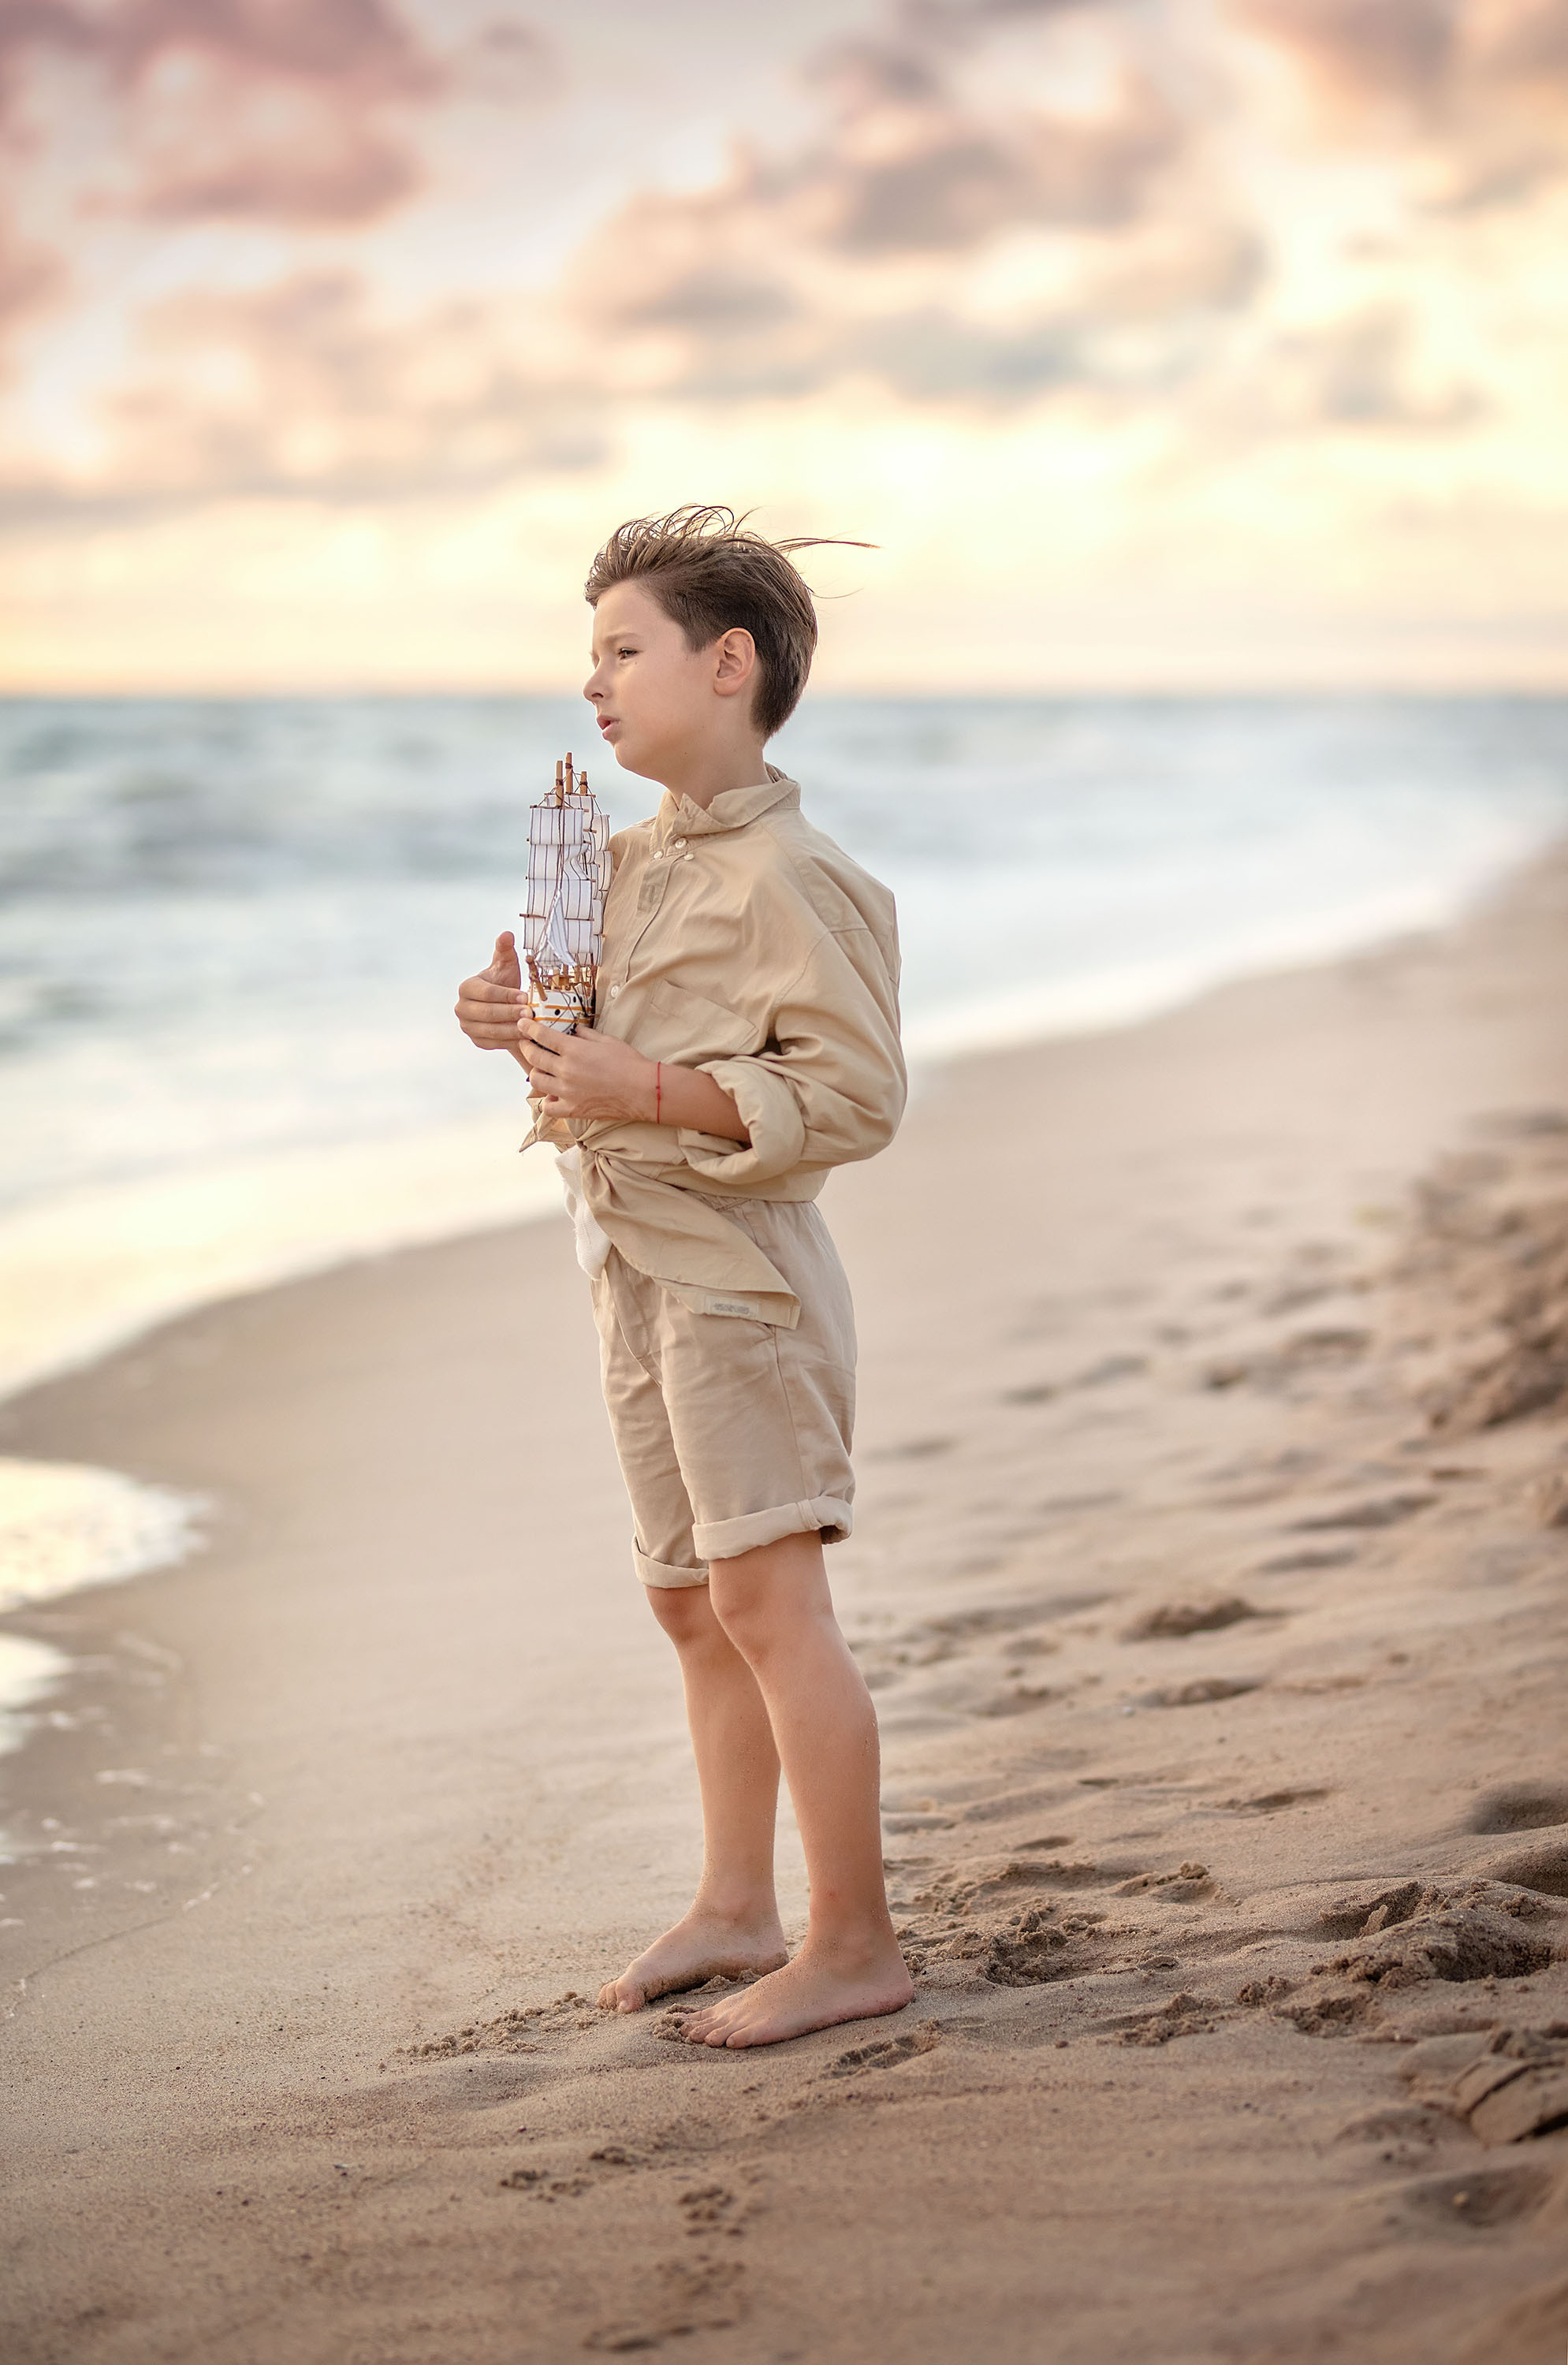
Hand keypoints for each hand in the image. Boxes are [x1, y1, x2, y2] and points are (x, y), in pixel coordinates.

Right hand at [455, 933, 525, 1054]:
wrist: (505, 1005)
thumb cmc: (505, 982)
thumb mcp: (506, 965)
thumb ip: (504, 950)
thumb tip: (506, 935)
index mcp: (467, 988)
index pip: (487, 993)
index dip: (507, 995)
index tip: (525, 996)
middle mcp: (462, 1008)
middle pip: (488, 1013)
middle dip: (510, 1013)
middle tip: (530, 1013)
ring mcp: (467, 1026)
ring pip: (491, 1030)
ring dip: (512, 1029)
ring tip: (530, 1026)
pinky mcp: (476, 1041)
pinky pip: (494, 1043)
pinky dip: (510, 1041)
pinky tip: (525, 1037)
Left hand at [518, 1018, 656, 1124]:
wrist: (642, 1090)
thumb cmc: (629, 1063)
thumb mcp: (606, 1040)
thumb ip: (585, 1035)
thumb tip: (573, 1031)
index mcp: (574, 1050)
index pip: (541, 1035)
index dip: (528, 1028)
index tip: (522, 1025)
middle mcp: (566, 1070)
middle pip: (534, 1057)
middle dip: (526, 1047)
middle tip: (526, 1044)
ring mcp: (567, 1092)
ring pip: (536, 1081)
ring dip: (536, 1073)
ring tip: (541, 1070)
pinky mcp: (572, 1109)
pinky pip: (548, 1107)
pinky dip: (547, 1100)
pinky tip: (553, 1094)